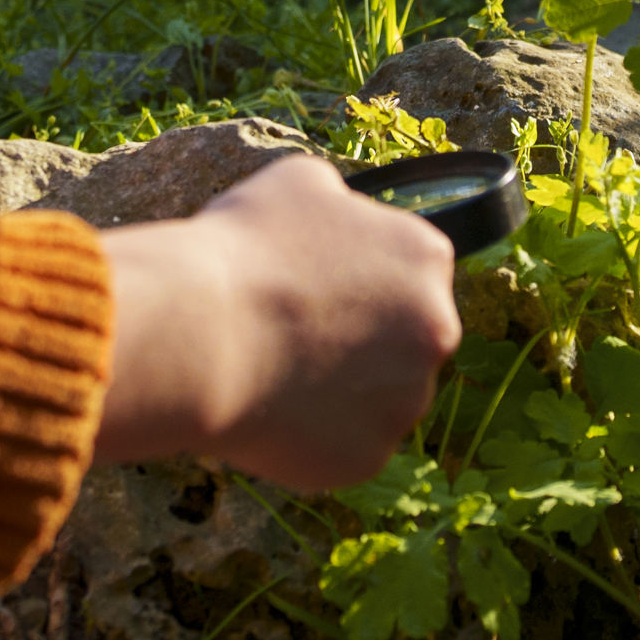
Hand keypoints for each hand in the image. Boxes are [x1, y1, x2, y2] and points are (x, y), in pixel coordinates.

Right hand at [92, 156, 461, 489]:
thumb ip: (341, 203)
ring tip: (273, 370)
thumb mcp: (298, 183)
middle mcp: (435, 330)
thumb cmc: (245, 249)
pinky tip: (269, 411)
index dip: (361, 279)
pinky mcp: (370, 456)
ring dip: (339, 390)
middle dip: (361, 340)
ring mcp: (407, 399)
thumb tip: (343, 213)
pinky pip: (346, 445)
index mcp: (426, 258)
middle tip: (295, 335)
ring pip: (378, 397)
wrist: (203, 334)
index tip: (318, 287)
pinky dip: (314, 436)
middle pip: (405, 339)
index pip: (412, 271)